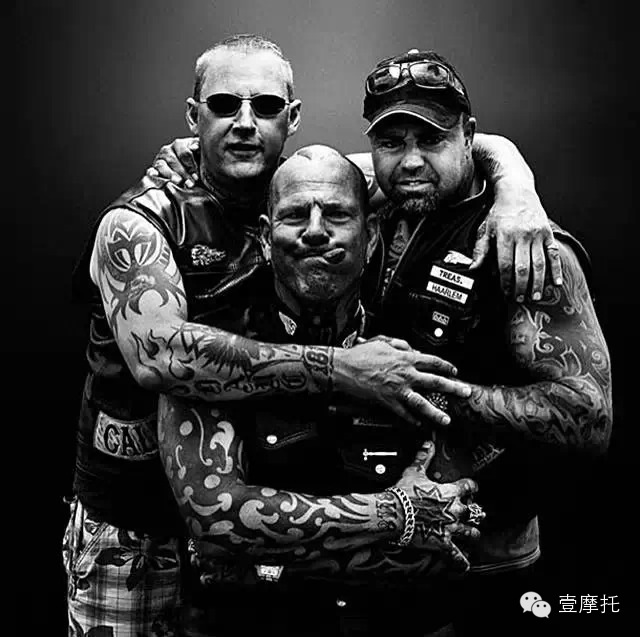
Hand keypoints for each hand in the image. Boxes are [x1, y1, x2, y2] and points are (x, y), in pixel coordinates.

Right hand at [146, 137, 199, 186]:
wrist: (190, 169)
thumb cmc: (196, 160)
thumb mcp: (200, 153)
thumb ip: (198, 148)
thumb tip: (194, 147)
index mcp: (179, 144)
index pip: (184, 154)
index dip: (191, 165)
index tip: (197, 176)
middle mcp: (167, 150)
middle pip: (173, 161)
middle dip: (183, 173)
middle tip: (190, 183)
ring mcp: (160, 160)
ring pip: (162, 165)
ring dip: (170, 174)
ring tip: (178, 182)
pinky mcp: (154, 169)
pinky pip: (152, 171)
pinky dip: (152, 173)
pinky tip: (154, 175)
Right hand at [334, 336, 471, 426]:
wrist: (344, 368)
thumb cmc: (361, 354)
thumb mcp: (383, 341)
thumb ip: (400, 344)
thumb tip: (411, 348)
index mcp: (405, 358)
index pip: (432, 361)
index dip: (446, 366)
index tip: (454, 371)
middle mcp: (405, 374)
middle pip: (435, 381)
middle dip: (453, 387)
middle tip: (465, 392)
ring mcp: (397, 389)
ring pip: (422, 402)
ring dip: (436, 412)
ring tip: (446, 420)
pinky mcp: (387, 401)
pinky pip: (403, 412)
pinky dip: (411, 419)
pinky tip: (418, 424)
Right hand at [394, 441, 481, 571]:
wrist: (393, 513)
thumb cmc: (403, 492)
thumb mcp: (414, 471)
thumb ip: (424, 457)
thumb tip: (428, 443)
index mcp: (450, 492)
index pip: (469, 487)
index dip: (471, 486)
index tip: (471, 487)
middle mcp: (455, 511)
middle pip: (474, 511)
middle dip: (474, 511)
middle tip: (472, 511)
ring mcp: (450, 528)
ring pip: (471, 532)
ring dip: (472, 532)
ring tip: (472, 533)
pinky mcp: (442, 543)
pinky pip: (456, 555)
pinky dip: (461, 561)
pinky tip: (465, 564)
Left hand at [470, 189, 562, 301]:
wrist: (517, 191)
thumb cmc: (499, 212)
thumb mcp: (485, 229)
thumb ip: (481, 250)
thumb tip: (473, 268)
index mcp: (505, 235)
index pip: (505, 265)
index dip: (505, 282)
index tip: (505, 293)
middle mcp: (522, 235)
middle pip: (523, 267)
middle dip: (521, 286)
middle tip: (519, 299)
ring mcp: (537, 234)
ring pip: (539, 263)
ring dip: (537, 283)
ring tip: (535, 296)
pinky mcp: (548, 233)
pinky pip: (553, 254)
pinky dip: (556, 270)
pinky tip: (556, 283)